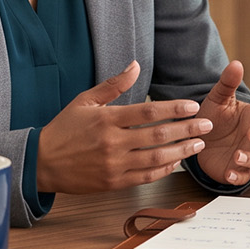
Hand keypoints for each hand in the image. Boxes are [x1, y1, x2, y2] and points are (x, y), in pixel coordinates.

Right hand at [36, 61, 213, 194]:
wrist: (42, 162)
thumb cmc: (64, 129)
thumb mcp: (85, 100)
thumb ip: (113, 85)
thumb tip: (136, 66)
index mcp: (107, 119)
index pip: (148, 112)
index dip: (174, 109)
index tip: (192, 106)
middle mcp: (113, 143)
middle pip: (158, 135)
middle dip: (187, 129)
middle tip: (206, 125)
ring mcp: (114, 164)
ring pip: (157, 159)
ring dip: (181, 151)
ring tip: (198, 144)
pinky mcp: (114, 182)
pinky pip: (146, 177)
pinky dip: (164, 170)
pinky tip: (176, 162)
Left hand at [191, 60, 249, 186]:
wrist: (199, 139)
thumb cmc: (214, 117)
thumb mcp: (218, 99)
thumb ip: (228, 82)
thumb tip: (236, 63)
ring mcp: (247, 154)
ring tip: (237, 155)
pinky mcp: (236, 170)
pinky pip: (243, 176)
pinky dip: (238, 175)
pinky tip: (230, 173)